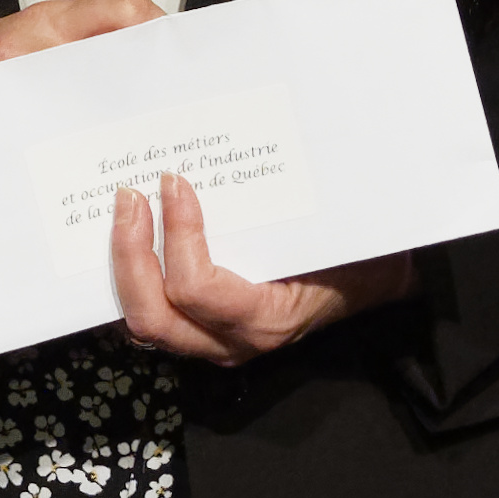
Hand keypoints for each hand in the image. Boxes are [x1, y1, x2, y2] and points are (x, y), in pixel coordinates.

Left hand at [112, 180, 407, 364]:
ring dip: (125, 265)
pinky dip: (134, 275)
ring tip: (125, 212)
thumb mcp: (331, 234)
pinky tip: (134, 235)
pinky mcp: (201, 331)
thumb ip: (288, 212)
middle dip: (129, 255)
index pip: (197, 290)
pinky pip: (155, 312)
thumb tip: (249, 155)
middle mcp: (230, 342)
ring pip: (144, 321)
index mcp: (265, 320)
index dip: (178, 235)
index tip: (175, 183)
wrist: (373, 283)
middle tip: (130, 198)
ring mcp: (211, 342)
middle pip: (153, 316)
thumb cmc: (355, 255)